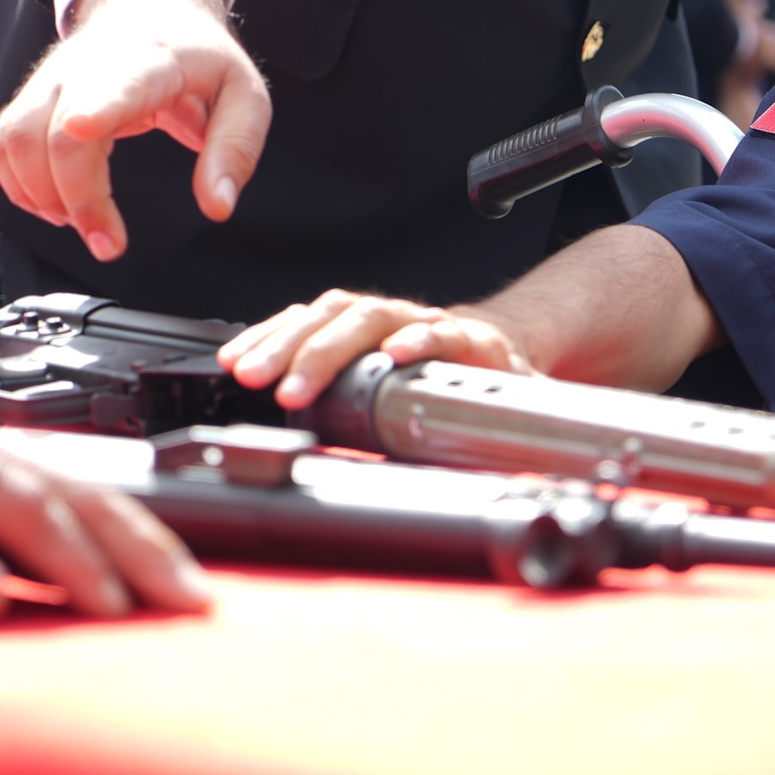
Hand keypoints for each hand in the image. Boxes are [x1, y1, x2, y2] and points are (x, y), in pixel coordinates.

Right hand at [0, 0, 269, 261]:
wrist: (149, 9)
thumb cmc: (198, 58)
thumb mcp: (245, 96)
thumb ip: (235, 150)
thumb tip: (218, 207)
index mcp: (150, 61)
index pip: (114, 82)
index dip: (94, 107)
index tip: (81, 130)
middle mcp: (89, 66)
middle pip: (57, 130)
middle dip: (76, 197)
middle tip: (109, 245)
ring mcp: (53, 79)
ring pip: (18, 139)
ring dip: (41, 196)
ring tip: (85, 226)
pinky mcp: (33, 96)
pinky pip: (4, 144)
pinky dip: (20, 185)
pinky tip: (56, 207)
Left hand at [0, 390, 210, 618]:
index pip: (13, 500)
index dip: (71, 557)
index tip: (113, 607)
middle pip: (61, 482)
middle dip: (133, 544)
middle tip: (190, 597)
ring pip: (65, 483)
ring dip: (126, 539)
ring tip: (181, 587)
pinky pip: (44, 493)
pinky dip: (92, 532)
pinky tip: (127, 567)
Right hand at [219, 288, 532, 409]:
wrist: (498, 346)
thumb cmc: (502, 379)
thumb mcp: (525, 409)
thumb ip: (521, 432)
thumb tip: (534, 462)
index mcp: (467, 341)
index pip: (441, 331)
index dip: (418, 340)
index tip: (395, 355)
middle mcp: (418, 319)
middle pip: (367, 318)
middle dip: (322, 351)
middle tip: (287, 387)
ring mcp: (382, 315)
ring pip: (329, 312)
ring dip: (284, 340)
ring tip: (249, 371)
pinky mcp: (351, 321)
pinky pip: (307, 318)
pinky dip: (271, 335)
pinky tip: (240, 355)